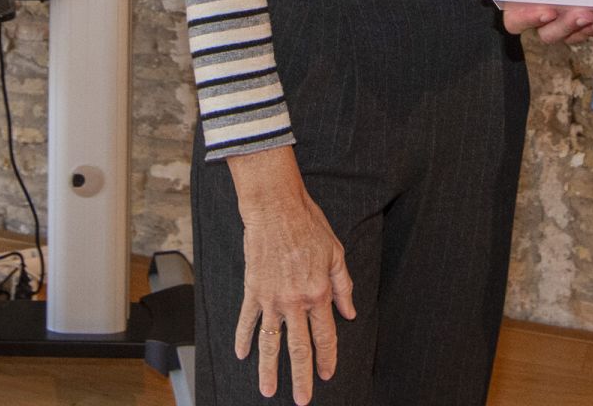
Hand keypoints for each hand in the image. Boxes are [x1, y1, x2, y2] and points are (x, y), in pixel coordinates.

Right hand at [226, 147, 355, 403]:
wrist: (275, 207)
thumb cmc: (307, 225)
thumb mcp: (336, 253)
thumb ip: (344, 287)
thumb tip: (350, 313)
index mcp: (319, 293)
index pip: (325, 336)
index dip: (327, 359)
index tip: (326, 375)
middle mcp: (295, 301)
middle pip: (298, 348)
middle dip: (301, 377)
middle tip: (302, 400)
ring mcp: (272, 297)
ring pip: (271, 342)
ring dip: (269, 369)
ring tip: (267, 390)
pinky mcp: (253, 289)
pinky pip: (248, 320)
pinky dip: (243, 338)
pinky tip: (242, 354)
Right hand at [482, 0, 592, 43]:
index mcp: (517, 5)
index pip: (516, 23)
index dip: (530, 20)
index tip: (548, 10)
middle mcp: (539, 15)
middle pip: (548, 34)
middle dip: (565, 27)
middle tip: (582, 13)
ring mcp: (561, 16)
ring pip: (570, 35)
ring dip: (584, 30)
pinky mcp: (580, 13)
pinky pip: (588, 29)